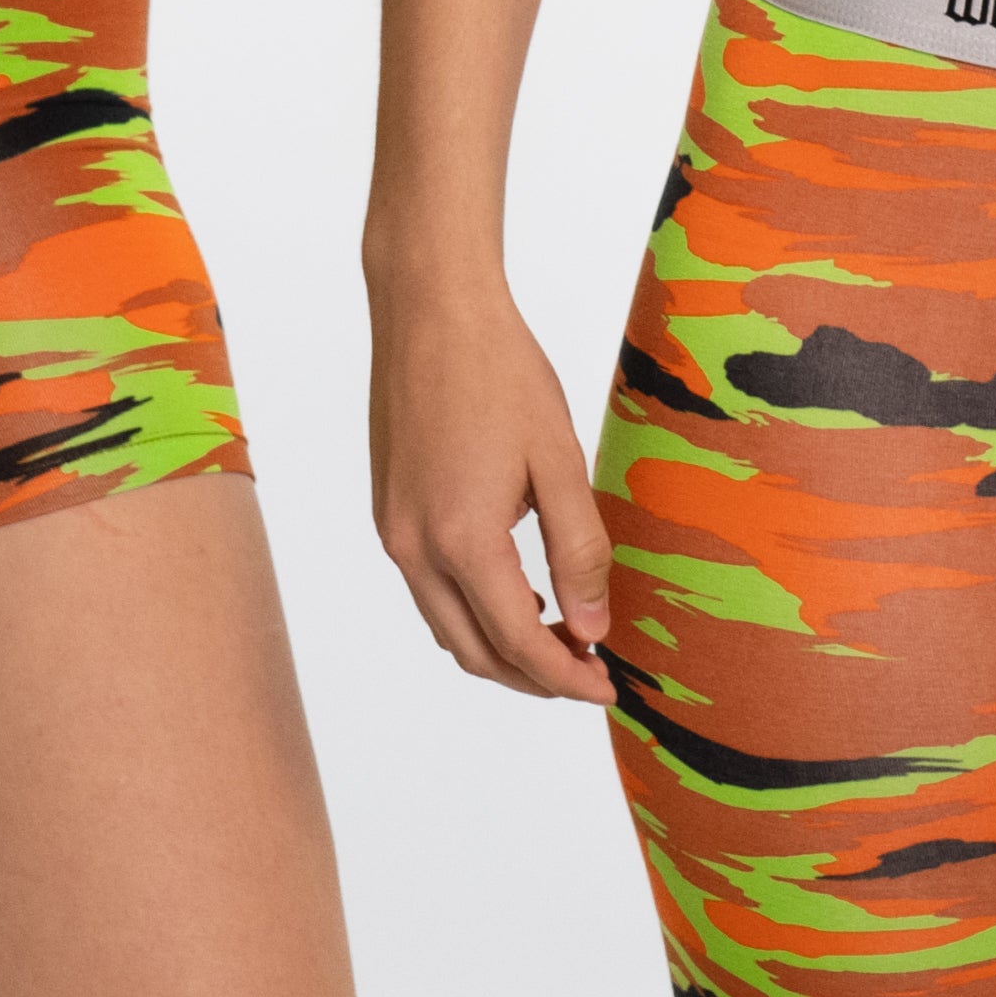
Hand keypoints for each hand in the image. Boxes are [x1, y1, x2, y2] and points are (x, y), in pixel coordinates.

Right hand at [368, 283, 614, 703]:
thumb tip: (591, 627)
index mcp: (460, 539)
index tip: (606, 687)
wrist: (430, 308)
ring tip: (559, 634)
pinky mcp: (389, 512)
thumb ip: (578, 551)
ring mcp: (393, 532)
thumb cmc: (499, 371)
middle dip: (533, 676)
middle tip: (588, 670)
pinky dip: (472, 610)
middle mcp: (414, 548)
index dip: (567, 678)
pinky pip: (429, 590)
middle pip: (474, 652)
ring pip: (445, 627)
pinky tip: (516, 588)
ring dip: (500, 647)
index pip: (518, 643)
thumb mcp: (558, 461)